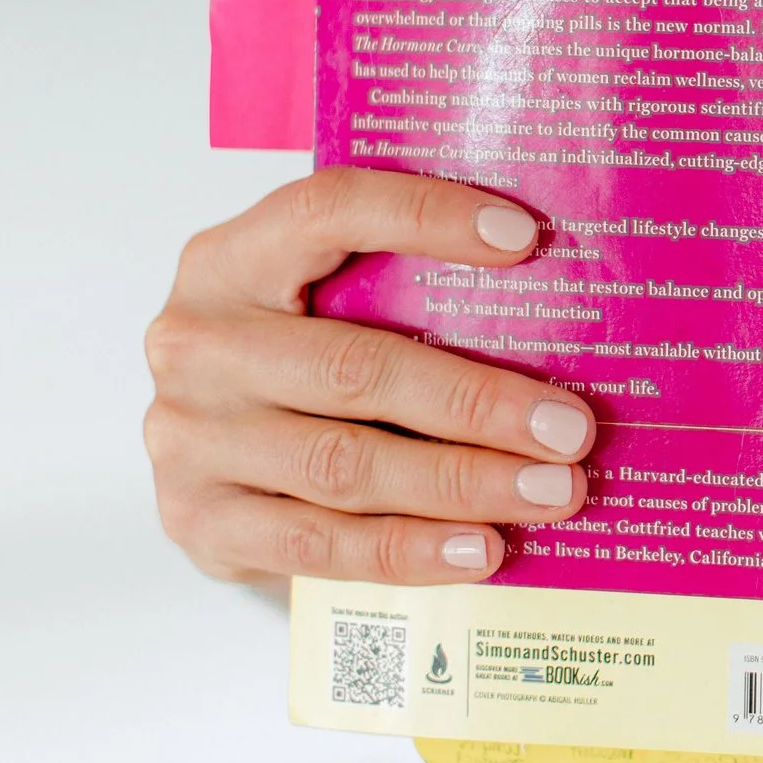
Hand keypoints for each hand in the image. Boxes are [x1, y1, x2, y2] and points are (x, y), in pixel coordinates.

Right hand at [143, 167, 594, 588]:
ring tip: (550, 492)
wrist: (194, 466)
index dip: (422, 216)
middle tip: (570, 428)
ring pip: (345, 464)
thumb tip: (551, 304)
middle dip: (476, 400)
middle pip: (354, 366)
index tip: (524, 239)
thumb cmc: (289, 364)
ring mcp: (192, 440)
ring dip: (462, 482)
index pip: (326, 213)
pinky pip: (321, 545)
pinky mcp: (203, 525)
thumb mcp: (315, 304)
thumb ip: (395, 291)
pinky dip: (411, 549)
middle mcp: (198, 344)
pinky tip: (482, 549)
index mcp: (229, 261)